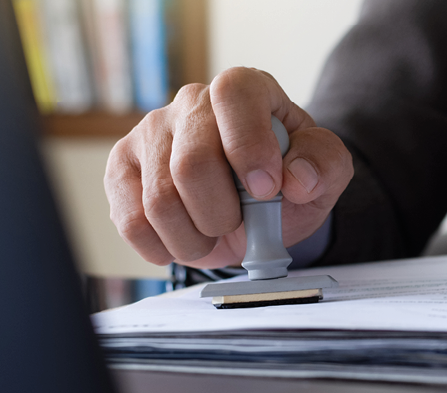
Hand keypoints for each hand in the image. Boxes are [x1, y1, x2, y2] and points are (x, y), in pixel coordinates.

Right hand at [104, 68, 352, 268]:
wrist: (255, 208)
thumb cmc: (283, 181)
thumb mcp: (322, 171)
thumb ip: (324, 164)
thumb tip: (298, 177)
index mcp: (242, 92)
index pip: (233, 95)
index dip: (249, 147)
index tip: (266, 190)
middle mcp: (190, 104)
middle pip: (191, 164)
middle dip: (221, 214)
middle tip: (237, 223)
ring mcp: (149, 133)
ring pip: (159, 201)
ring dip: (195, 239)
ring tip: (212, 235)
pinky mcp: (122, 168)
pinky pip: (131, 220)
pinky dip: (163, 247)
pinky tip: (183, 240)